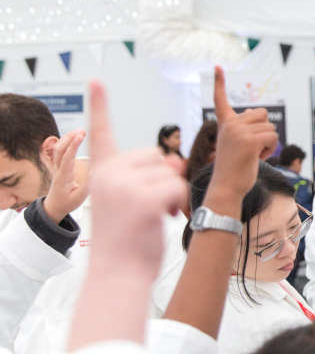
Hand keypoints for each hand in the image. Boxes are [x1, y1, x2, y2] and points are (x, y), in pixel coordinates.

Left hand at [42, 129, 88, 222]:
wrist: (54, 207)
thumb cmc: (67, 203)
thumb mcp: (79, 198)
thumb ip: (87, 186)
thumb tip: (97, 172)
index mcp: (64, 177)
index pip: (67, 158)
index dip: (74, 146)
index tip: (80, 136)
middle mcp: (58, 170)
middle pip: (60, 150)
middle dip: (70, 138)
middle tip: (82, 131)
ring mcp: (57, 167)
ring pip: (58, 150)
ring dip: (67, 139)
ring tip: (78, 131)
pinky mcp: (59, 167)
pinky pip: (58, 152)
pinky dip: (64, 142)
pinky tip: (71, 138)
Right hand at [85, 81, 187, 278]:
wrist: (118, 273)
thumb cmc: (128, 239)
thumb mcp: (134, 199)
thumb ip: (148, 175)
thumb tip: (176, 161)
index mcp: (101, 172)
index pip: (101, 133)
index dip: (100, 106)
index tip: (96, 80)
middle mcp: (107, 173)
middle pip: (156, 156)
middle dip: (163, 179)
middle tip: (148, 208)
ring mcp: (123, 185)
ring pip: (171, 173)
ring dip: (172, 194)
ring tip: (152, 217)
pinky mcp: (141, 198)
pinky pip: (177, 187)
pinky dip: (177, 204)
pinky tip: (161, 219)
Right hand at [206, 66, 277, 200]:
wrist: (227, 187)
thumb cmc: (235, 167)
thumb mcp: (237, 142)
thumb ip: (245, 126)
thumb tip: (257, 111)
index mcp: (224, 123)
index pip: (220, 99)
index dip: (219, 83)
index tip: (217, 67)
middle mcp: (230, 124)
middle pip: (263, 114)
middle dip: (264, 131)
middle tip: (252, 148)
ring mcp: (239, 132)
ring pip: (270, 126)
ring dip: (269, 142)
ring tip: (254, 154)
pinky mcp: (249, 141)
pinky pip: (273, 137)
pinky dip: (271, 148)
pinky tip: (259, 157)